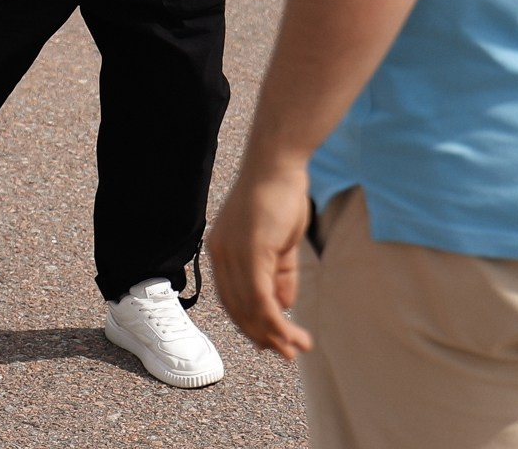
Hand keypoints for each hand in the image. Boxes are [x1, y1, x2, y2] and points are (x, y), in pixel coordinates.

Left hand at [206, 159, 316, 359]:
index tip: (270, 341)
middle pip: (237, 308)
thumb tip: (284, 307)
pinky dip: (276, 321)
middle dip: (262, 335)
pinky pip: (260, 298)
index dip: (250, 323)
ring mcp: (233, 254)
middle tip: (285, 353)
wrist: (279, 163)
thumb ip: (281, 275)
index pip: (232, 298)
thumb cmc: (281, 196)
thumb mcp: (281, 244)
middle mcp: (221, 254)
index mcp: (223, 250)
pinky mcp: (250, 253)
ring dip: (274, 334)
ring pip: (250, 308)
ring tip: (296, 348)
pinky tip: (291, 333)